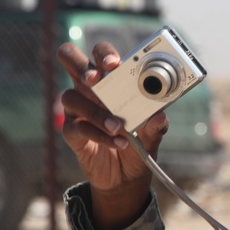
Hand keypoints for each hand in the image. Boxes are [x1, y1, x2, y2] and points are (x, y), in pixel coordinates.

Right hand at [57, 41, 168, 229]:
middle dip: (81, 66)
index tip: (114, 64)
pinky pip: (76, 126)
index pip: (100, 54)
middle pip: (70, 60)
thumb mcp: (153, 134)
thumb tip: (159, 116)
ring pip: (71, 96)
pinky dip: (98, 134)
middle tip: (95, 79)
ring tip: (118, 127)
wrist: (128, 177)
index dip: (103, 53)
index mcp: (111, 79)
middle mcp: (89, 89)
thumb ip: (157, 125)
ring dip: (96, 112)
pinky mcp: (72, 132)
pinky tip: (117, 142)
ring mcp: (77, 109)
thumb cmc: (139, 144)